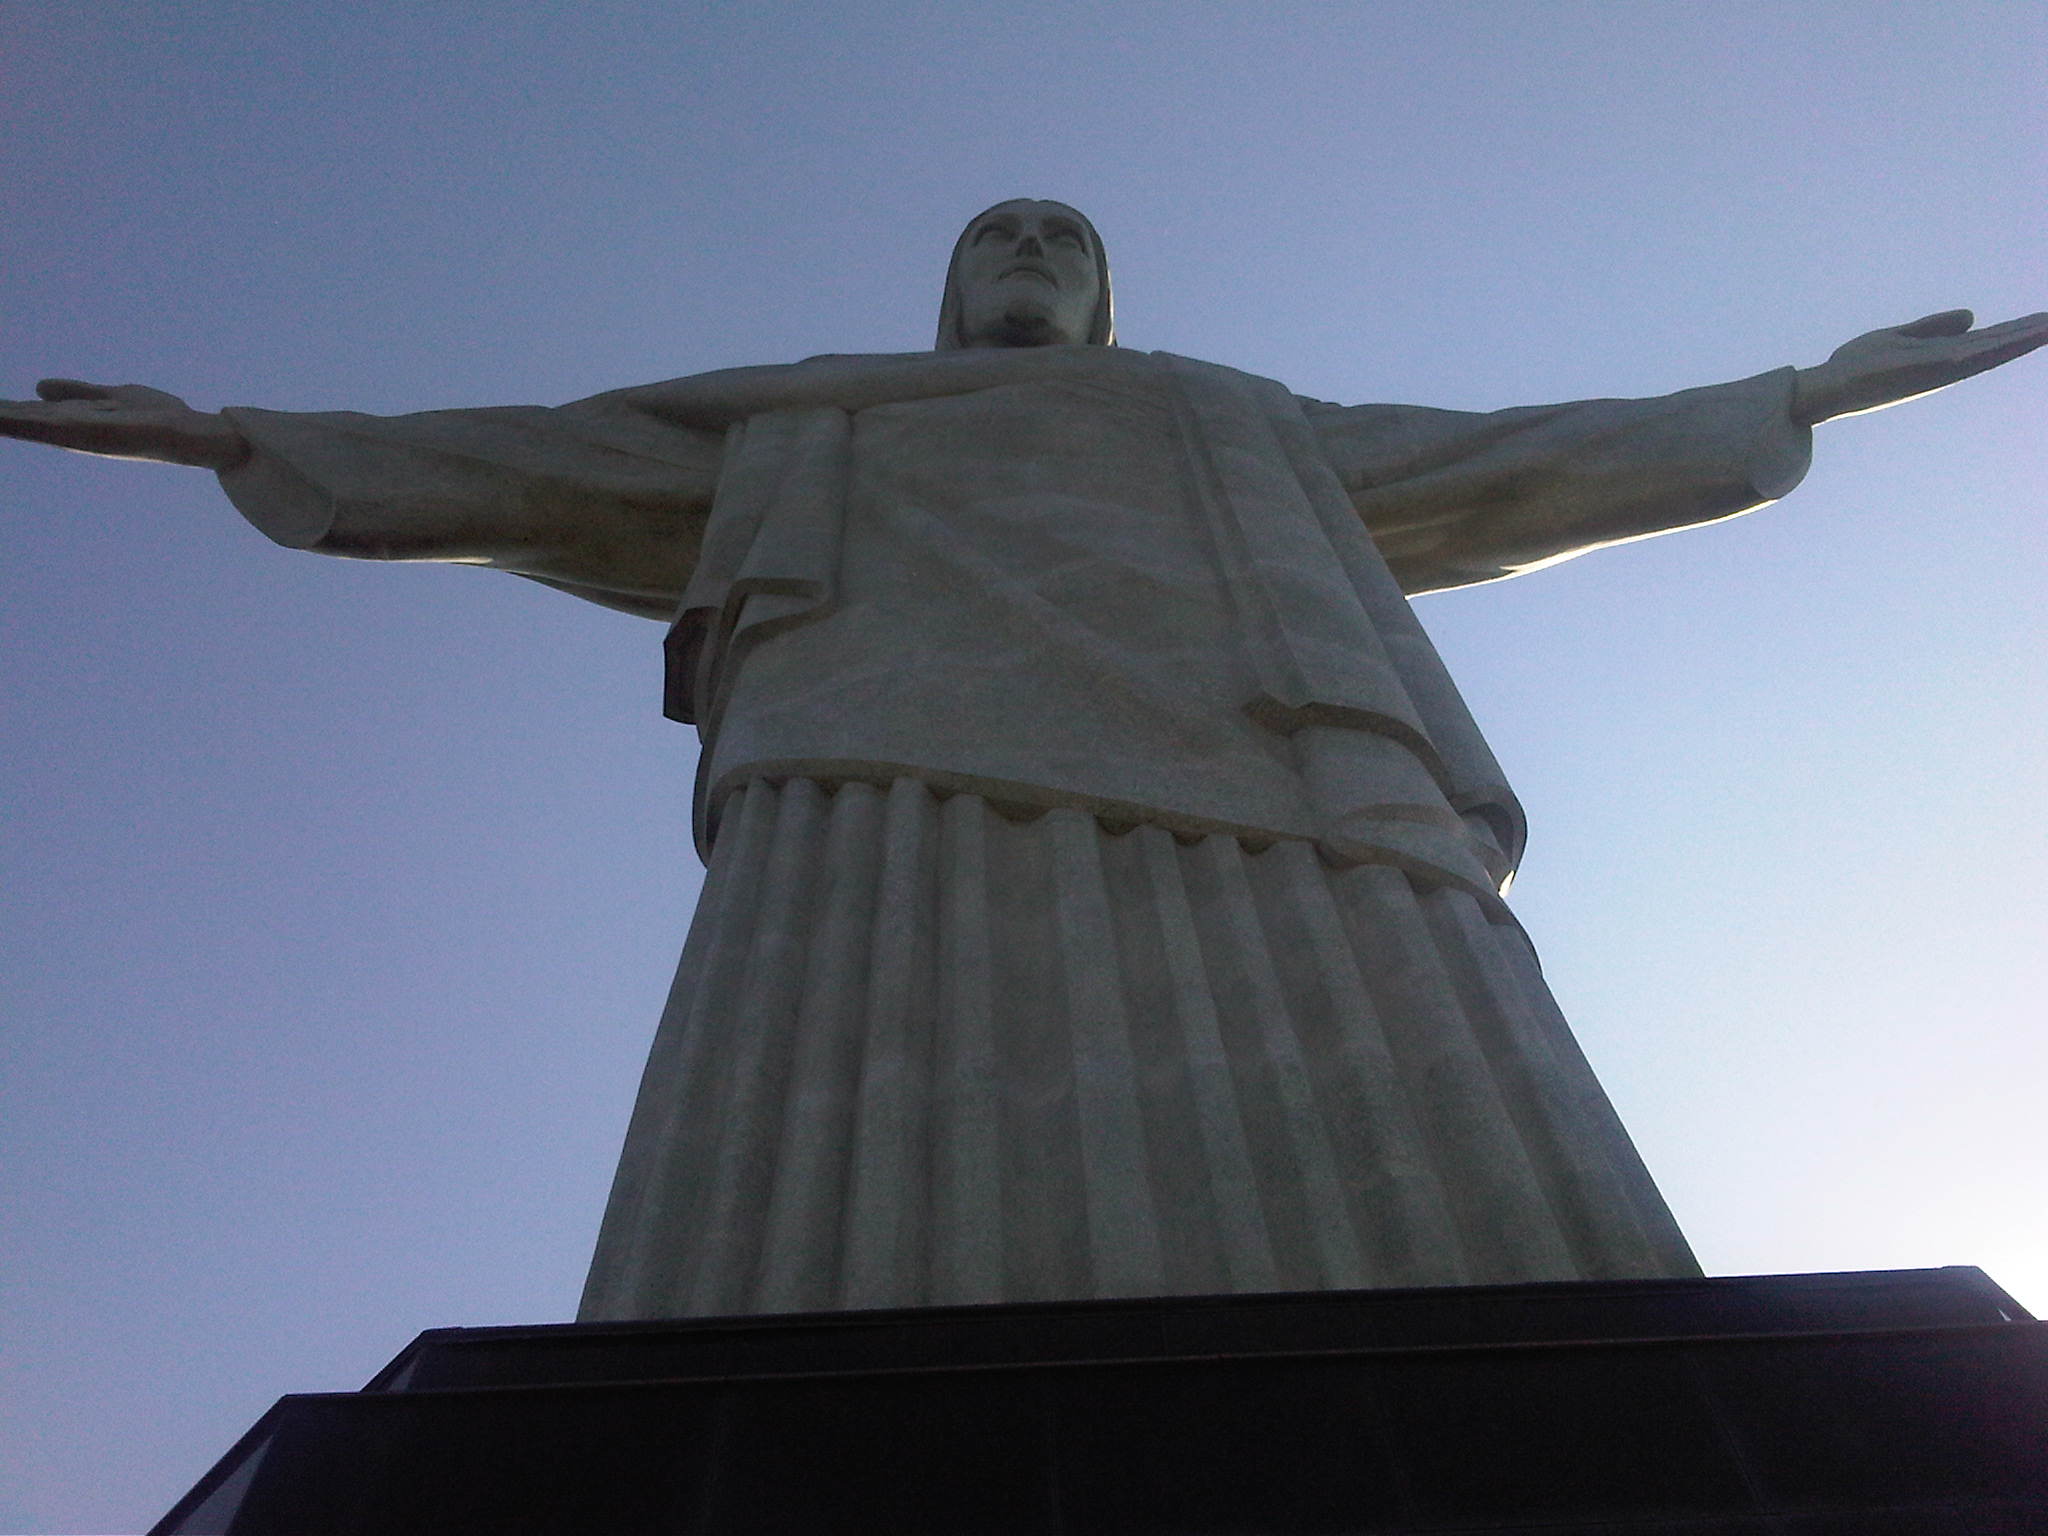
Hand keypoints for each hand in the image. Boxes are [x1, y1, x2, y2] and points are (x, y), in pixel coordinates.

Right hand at [0, 379, 248, 469]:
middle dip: (4, 419)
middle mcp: (77, 431)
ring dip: (8, 421)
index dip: (5, 412)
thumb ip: (77, 393)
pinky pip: (62, 428)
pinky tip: (12, 417)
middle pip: (28, 423)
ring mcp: (87, 434)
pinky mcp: (100, 434)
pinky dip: (34, 423)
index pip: (30, 415)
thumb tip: (39, 388)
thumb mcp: (109, 396)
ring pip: (36, 426)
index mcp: (77, 422)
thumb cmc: (157, 416)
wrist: (194, 432)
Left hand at [1793, 309, 2047, 424]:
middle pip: (1994, 347)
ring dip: (2016, 341)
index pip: (1987, 340)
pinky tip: (2003, 341)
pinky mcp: (1920, 371)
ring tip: (2046, 327)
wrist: (1829, 386)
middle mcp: (1944, 366)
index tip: (2044, 320)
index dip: (2016, 331)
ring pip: (1985, 353)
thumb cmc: (1859, 365)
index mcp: (1941, 357)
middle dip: (2026, 335)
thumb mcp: (1900, 337)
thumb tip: (1972, 317)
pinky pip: (1957, 359)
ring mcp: (1935, 370)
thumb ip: (1934, 327)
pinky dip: (1980, 351)